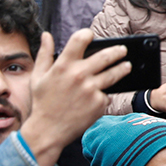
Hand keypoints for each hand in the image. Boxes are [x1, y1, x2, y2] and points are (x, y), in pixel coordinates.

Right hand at [19, 30, 130, 165]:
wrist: (48, 131)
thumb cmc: (43, 102)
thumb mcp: (38, 76)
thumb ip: (44, 54)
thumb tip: (46, 35)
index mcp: (63, 66)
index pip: (80, 39)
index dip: (88, 34)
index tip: (92, 35)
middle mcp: (79, 75)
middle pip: (106, 55)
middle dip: (117, 51)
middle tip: (123, 50)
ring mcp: (91, 89)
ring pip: (115, 74)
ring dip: (123, 68)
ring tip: (127, 66)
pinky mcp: (99, 103)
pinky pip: (108, 94)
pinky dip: (106, 94)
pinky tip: (104, 94)